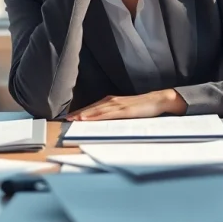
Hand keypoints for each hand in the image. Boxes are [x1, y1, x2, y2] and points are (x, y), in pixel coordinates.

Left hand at [66, 89, 186, 120]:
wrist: (157, 100)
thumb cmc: (143, 106)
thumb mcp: (126, 110)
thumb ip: (116, 114)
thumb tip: (105, 121)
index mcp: (112, 101)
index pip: (93, 107)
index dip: (81, 111)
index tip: (70, 116)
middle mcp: (112, 101)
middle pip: (91, 108)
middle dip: (78, 113)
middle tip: (66, 119)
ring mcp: (117, 105)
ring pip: (96, 110)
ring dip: (83, 114)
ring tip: (72, 119)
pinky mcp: (123, 110)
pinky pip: (106, 114)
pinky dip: (95, 116)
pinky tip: (87, 118)